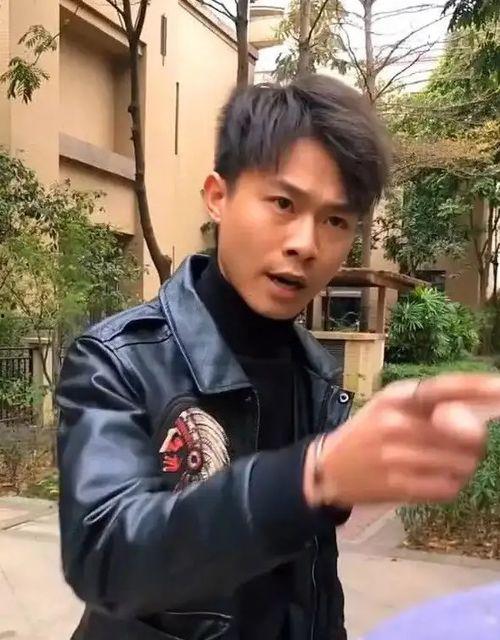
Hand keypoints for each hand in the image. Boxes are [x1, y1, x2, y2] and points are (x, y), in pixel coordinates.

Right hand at [303, 374, 499, 507]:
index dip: (479, 388)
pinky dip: (451, 485)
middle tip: (467, 444)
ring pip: (462, 464)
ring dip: (465, 465)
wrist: (328, 468)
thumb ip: (431, 403)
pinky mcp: (398, 486)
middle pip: (466, 434)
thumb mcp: (391, 404)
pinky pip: (447, 488)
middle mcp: (397, 423)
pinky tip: (437, 479)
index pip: (446, 388)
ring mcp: (397, 457)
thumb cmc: (367, 431)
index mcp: (397, 397)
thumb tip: (480, 412)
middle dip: (476, 441)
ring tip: (448, 463)